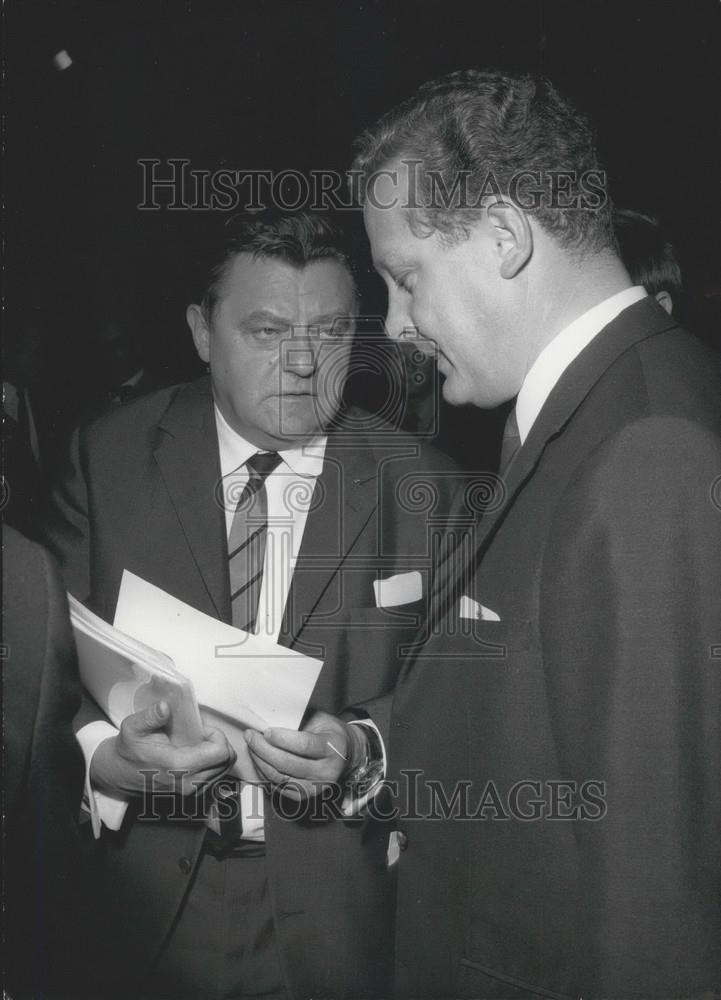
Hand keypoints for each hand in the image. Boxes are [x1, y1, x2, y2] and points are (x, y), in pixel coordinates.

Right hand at [90, 700, 235, 797]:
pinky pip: (217, 776)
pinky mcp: (194, 795)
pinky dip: (214, 763)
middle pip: (227, 761)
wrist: (121, 774)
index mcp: (178, 767)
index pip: (220, 753)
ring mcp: (192, 792)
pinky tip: (198, 755)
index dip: (217, 735)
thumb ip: (149, 716)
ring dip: (218, 752)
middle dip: (220, 742)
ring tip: (199, 744)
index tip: (202, 729)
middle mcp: (189, 783)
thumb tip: (164, 707)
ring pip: (225, 769)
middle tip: (202, 734)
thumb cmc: (129, 749)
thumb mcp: (133, 727)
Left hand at [244, 711, 367, 801]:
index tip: (266, 730)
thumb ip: (299, 721)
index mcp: (333, 749)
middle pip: (288, 764)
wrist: (344, 755)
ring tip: (251, 746)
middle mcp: (326, 773)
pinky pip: (277, 786)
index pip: (304, 746)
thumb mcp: (321, 719)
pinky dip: (264, 773)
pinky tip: (257, 759)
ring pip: (279, 777)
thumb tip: (269, 719)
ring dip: (260, 761)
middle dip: (264, 749)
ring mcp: (314, 788)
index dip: (282, 739)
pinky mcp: (302, 797)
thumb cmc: (328, 732)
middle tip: (250, 736)